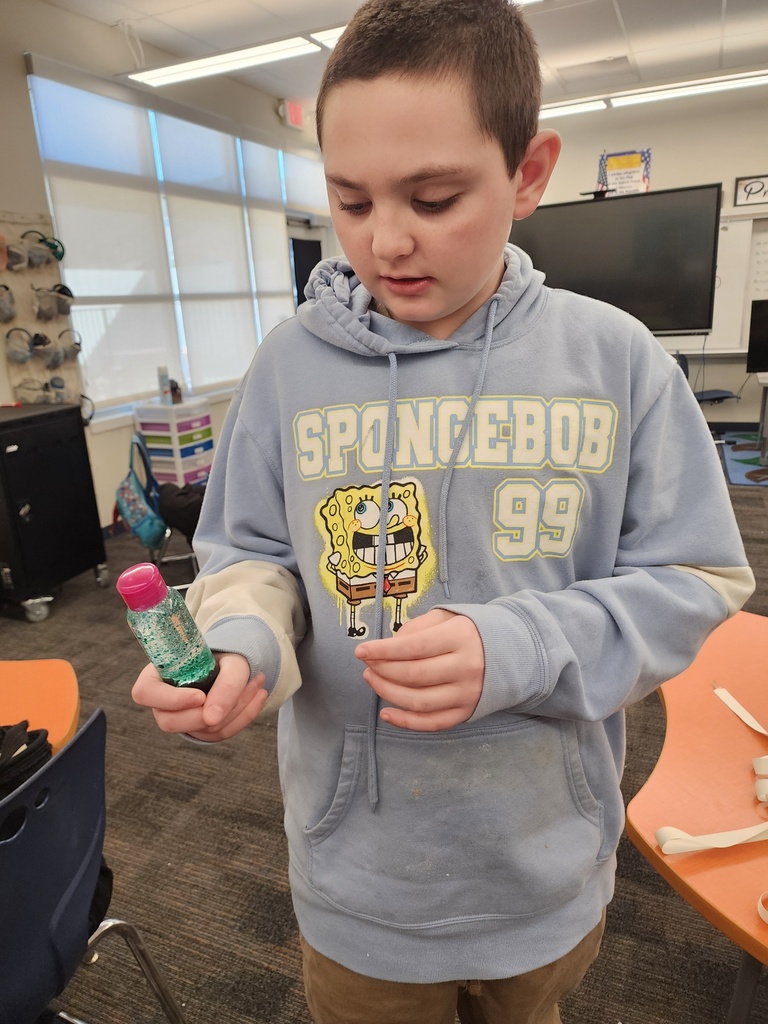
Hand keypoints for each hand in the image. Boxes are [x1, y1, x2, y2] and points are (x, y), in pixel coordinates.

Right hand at [131, 652, 267, 740]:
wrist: (233, 663)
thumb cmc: (225, 657)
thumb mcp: (231, 662)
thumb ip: (225, 684)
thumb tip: (213, 718)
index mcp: (156, 676)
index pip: (145, 693)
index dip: (171, 700)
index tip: (200, 696)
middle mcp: (163, 702)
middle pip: (169, 722)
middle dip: (206, 712)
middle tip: (238, 689)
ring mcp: (180, 719)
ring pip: (200, 730)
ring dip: (234, 710)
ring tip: (257, 682)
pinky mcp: (200, 730)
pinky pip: (219, 734)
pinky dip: (243, 716)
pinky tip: (259, 695)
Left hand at [354, 609, 483, 731]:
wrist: (513, 653)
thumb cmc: (471, 632)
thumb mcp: (447, 617)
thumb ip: (417, 627)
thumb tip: (390, 645)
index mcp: (460, 638)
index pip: (414, 646)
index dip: (383, 651)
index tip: (361, 651)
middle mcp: (466, 667)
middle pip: (413, 675)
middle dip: (383, 670)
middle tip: (367, 664)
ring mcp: (467, 693)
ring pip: (419, 701)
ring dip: (388, 693)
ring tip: (372, 680)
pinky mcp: (466, 712)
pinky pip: (432, 723)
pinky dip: (406, 722)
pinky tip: (385, 713)